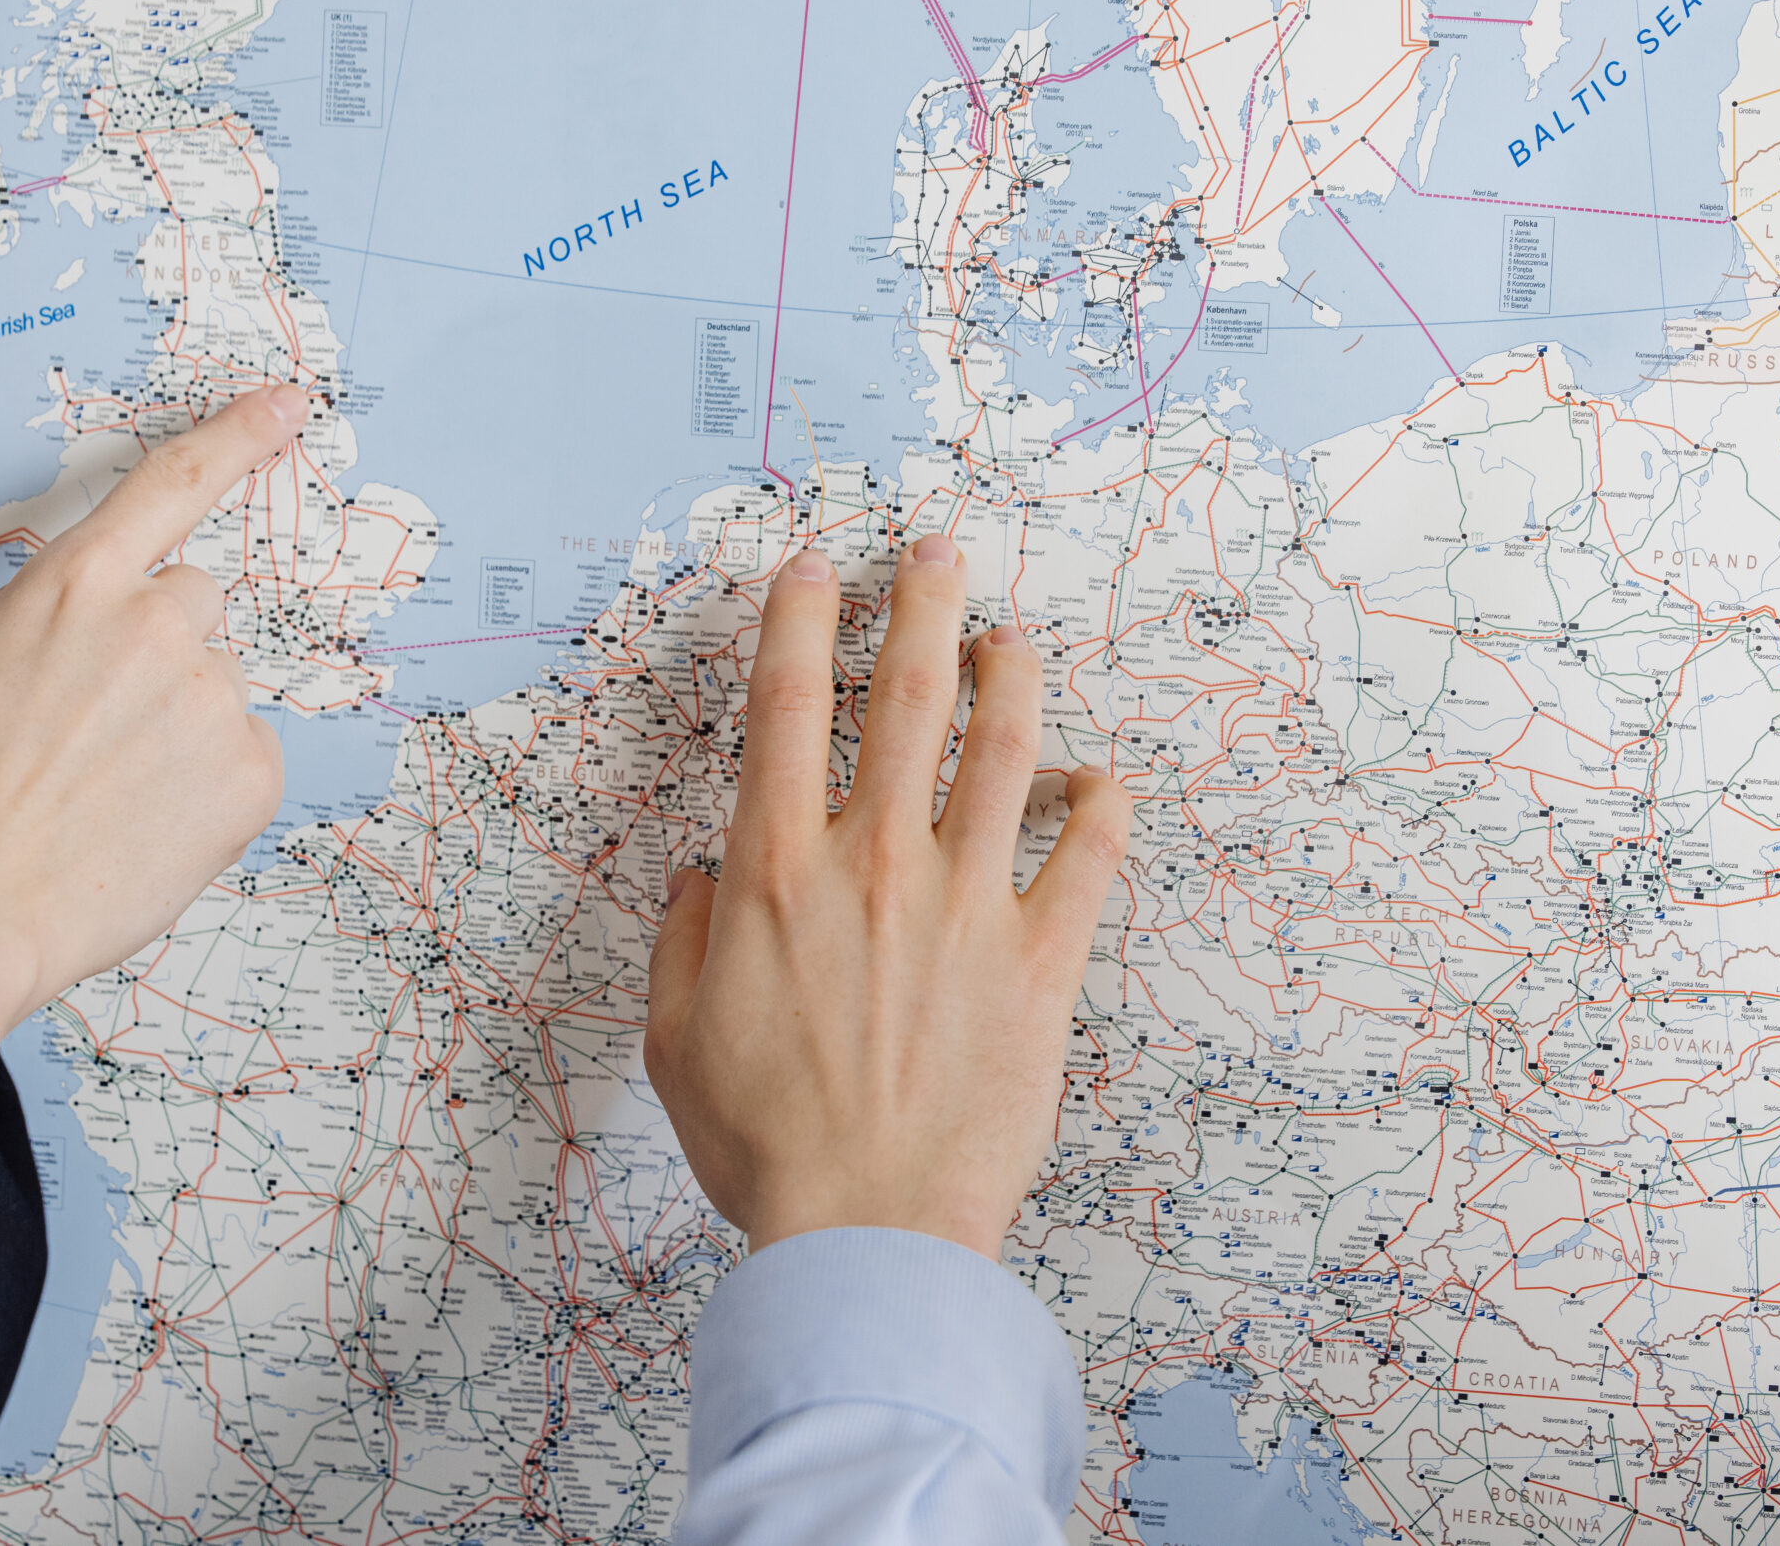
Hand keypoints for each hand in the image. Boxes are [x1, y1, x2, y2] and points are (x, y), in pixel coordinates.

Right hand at [0, 383, 302, 1034]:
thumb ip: (34, 616)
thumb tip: (73, 620)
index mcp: (76, 585)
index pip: (173, 483)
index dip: (237, 435)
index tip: (287, 405)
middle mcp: (156, 626)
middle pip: (193, 602)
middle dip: (156, 648)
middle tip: (97, 723)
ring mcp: (212, 698)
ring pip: (216, 685)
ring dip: (178, 721)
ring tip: (107, 788)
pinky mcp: (252, 772)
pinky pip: (244, 754)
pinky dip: (206, 784)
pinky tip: (145, 821)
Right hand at [645, 536, 1132, 1258]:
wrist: (869, 1230)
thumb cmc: (765, 1146)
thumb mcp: (674, 1041)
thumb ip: (681, 942)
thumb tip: (699, 879)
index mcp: (779, 871)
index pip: (789, 704)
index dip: (800, 618)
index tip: (812, 567)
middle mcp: (878, 861)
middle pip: (910, 694)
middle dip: (922, 603)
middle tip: (936, 550)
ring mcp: (971, 904)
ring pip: (1006, 749)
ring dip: (1014, 676)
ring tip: (1013, 636)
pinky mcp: (1043, 960)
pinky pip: (1092, 858)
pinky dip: (1105, 806)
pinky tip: (1103, 780)